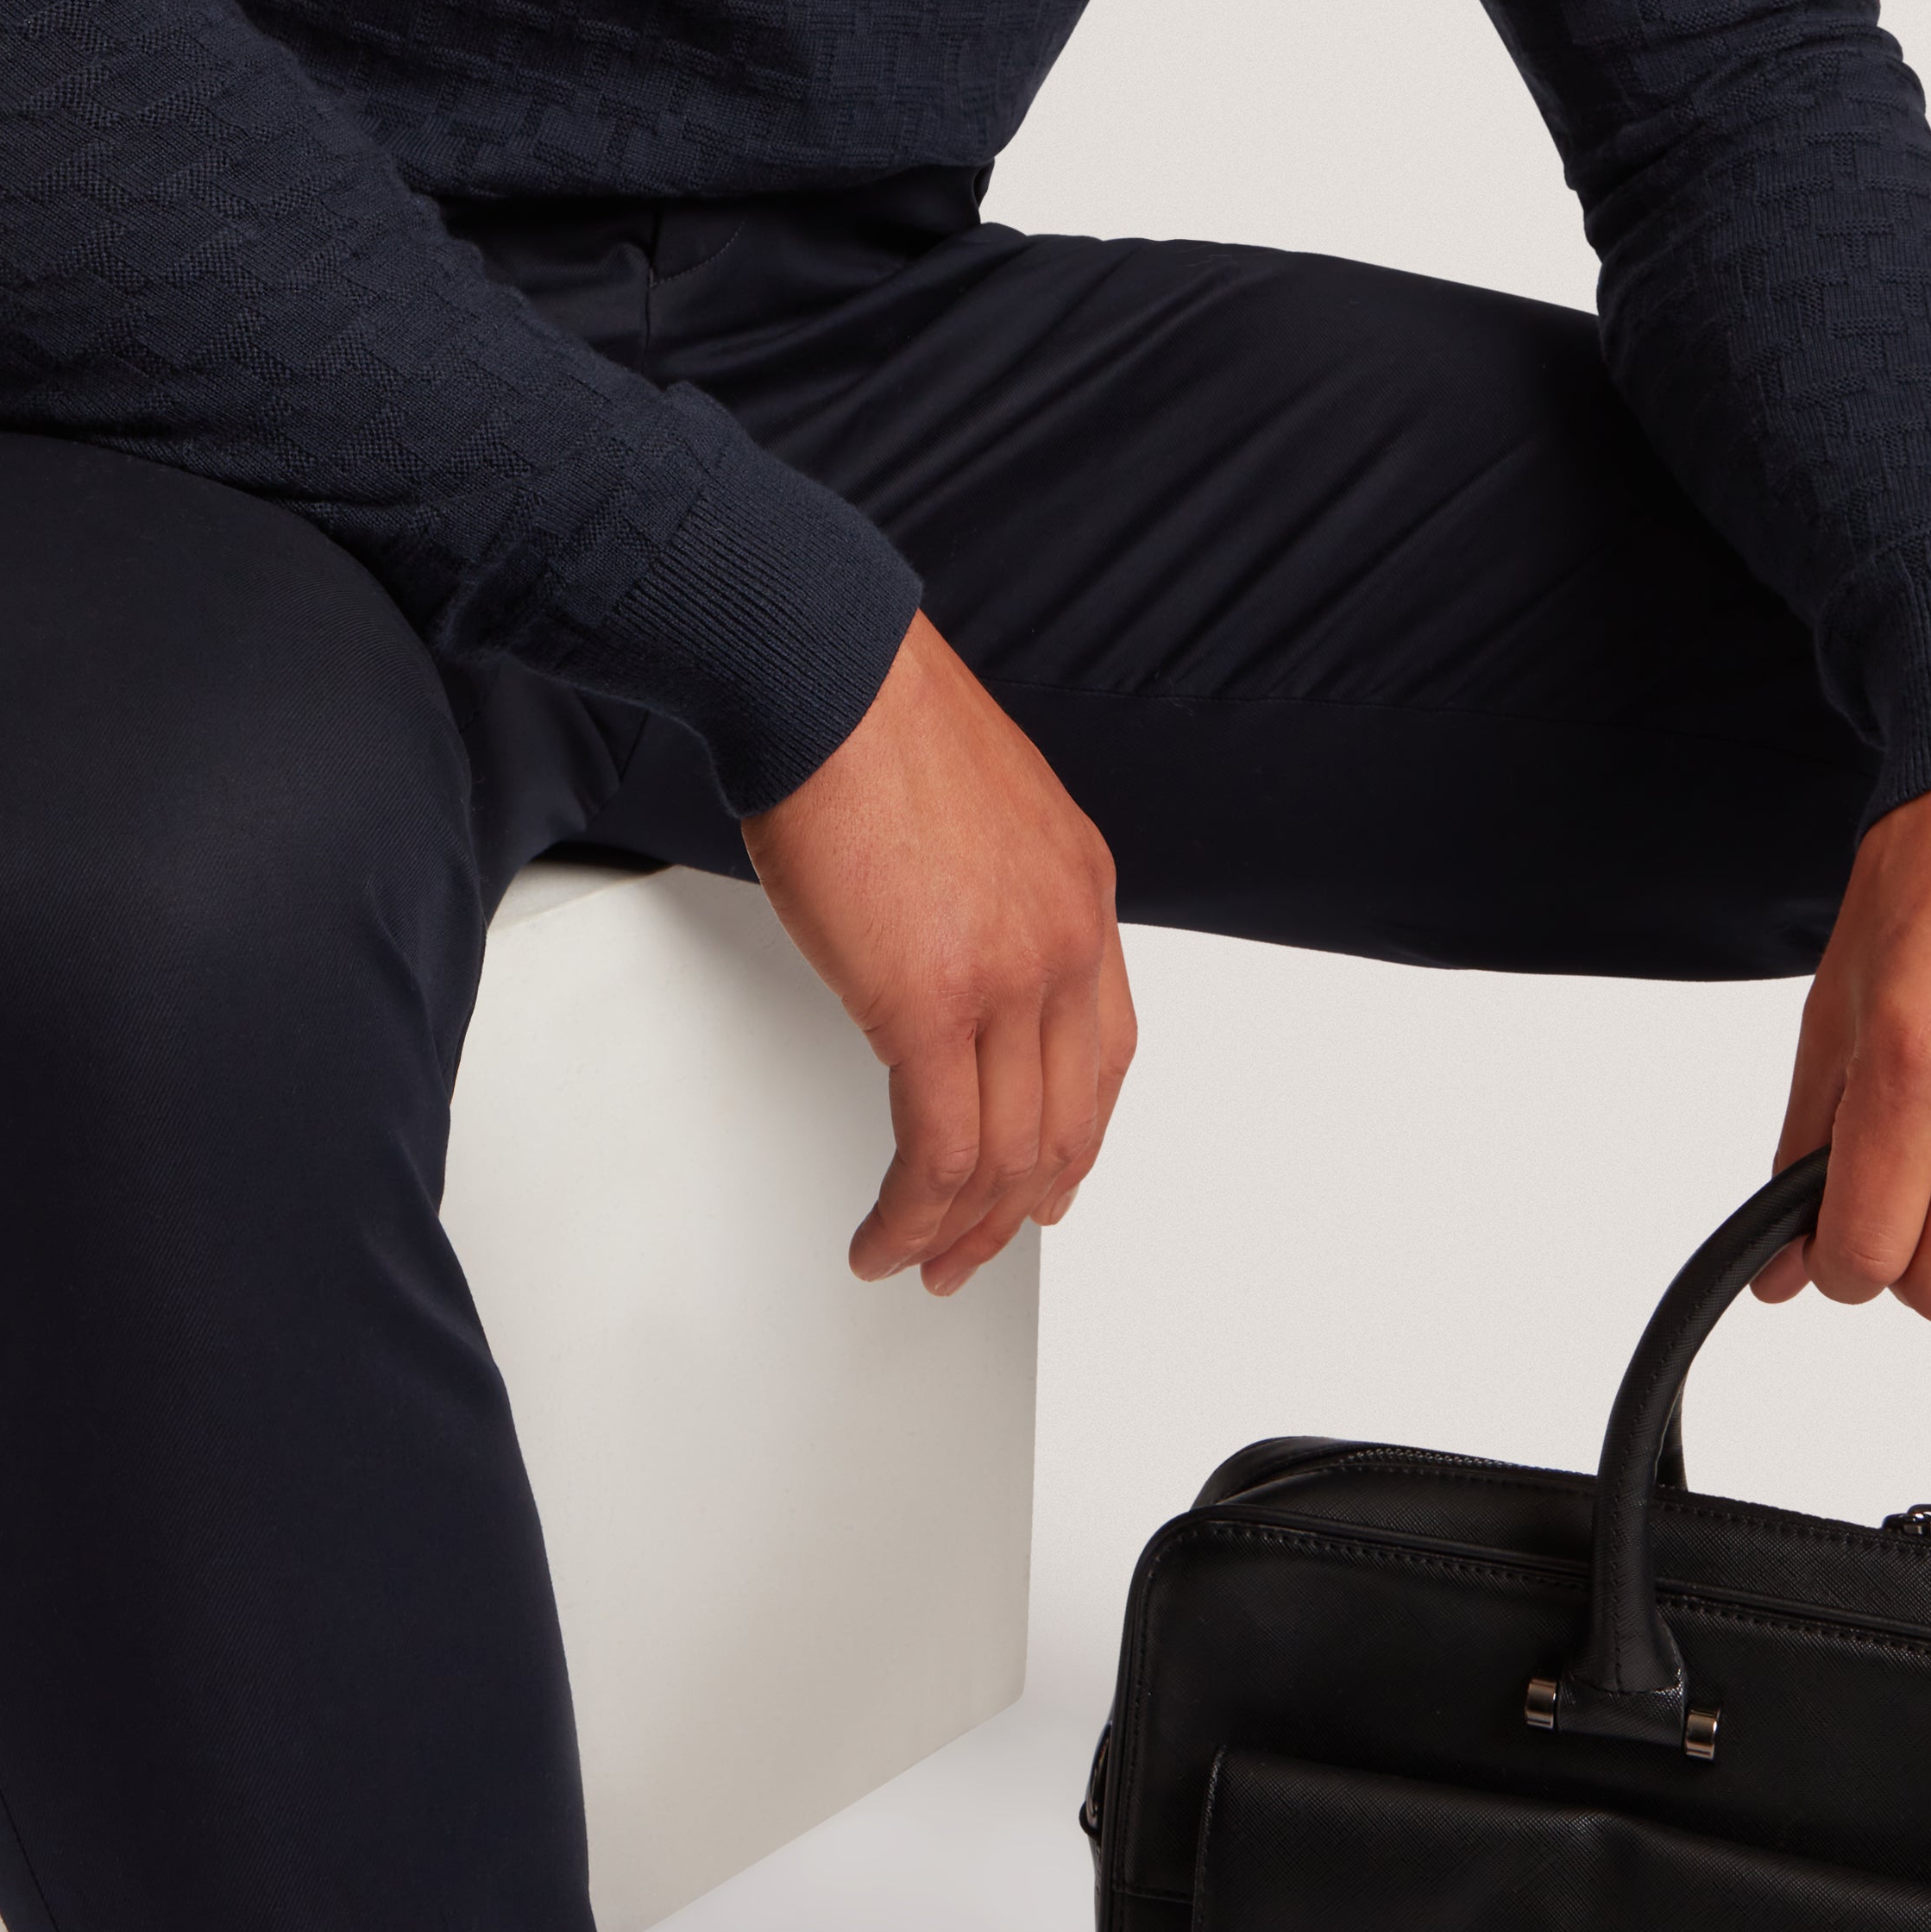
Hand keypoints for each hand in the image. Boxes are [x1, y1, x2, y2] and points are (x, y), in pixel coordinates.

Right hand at [740, 610, 1136, 1295]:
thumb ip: (990, 888)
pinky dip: (911, 1214)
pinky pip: (938, 1151)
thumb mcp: (981, 807)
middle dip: (1014, 1207)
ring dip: (957, 1228)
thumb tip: (950, 948)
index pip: (1105, 1054)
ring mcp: (1008, 975)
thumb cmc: (872, 718)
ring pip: (1005, 1154)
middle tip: (970, 1251)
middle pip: (1064, 1121)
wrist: (825, 674)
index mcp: (1082, 889)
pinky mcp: (931, 1003)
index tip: (1042, 1183)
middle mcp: (1064, 937)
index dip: (1074, 1136)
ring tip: (913, 1257)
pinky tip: (882, 1233)